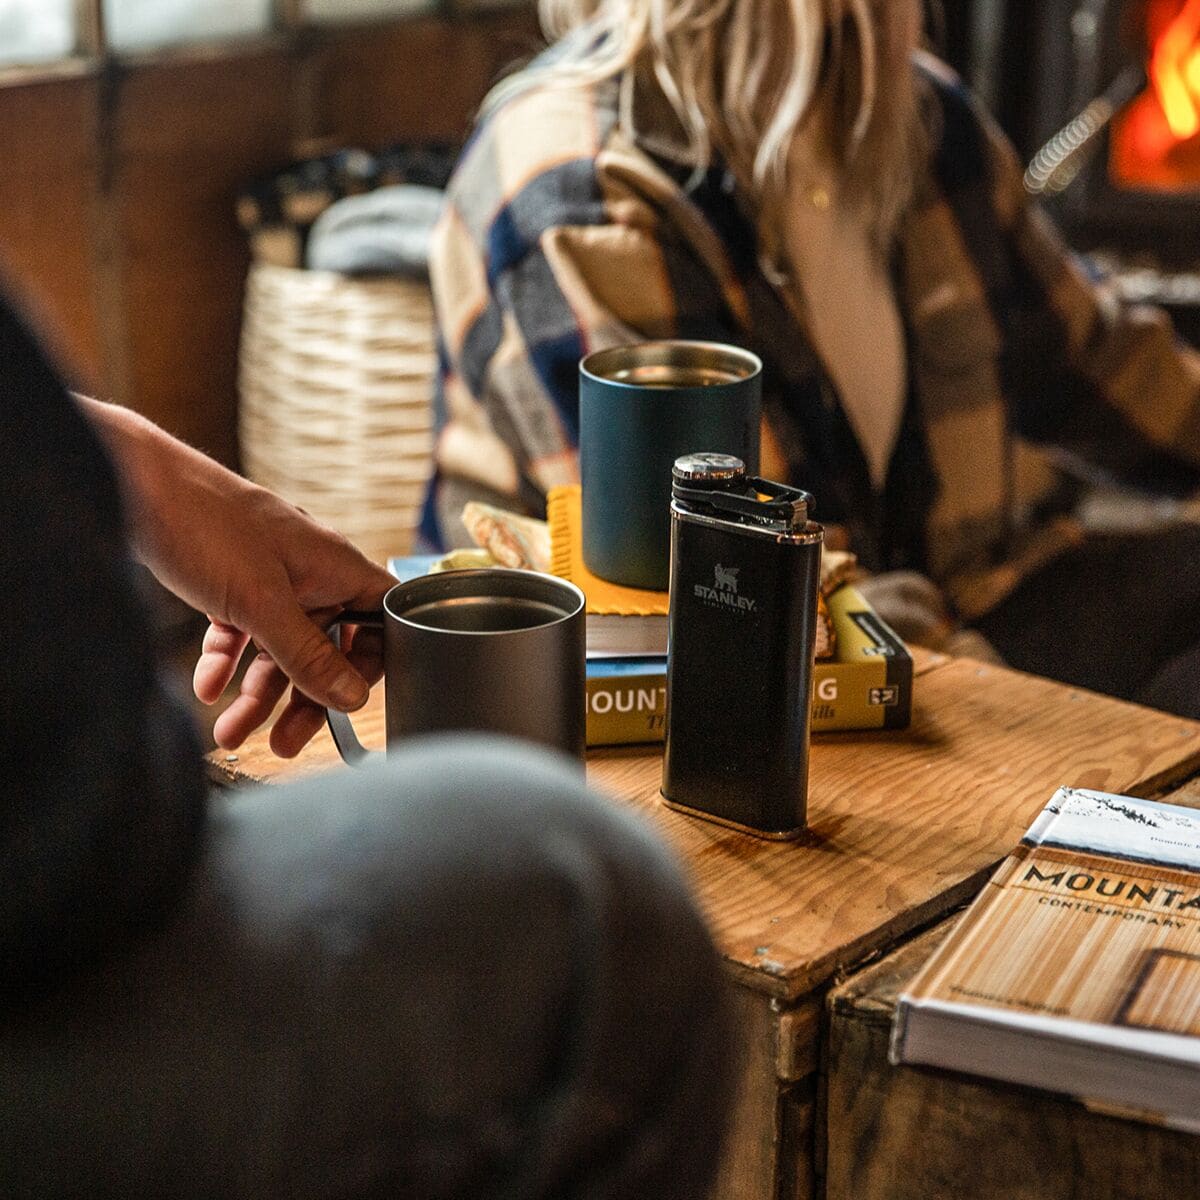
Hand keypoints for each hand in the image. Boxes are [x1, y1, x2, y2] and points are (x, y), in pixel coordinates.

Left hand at [82, 398, 394, 755]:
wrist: (133, 483)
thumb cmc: (207, 526)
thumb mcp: (262, 603)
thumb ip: (308, 654)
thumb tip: (353, 696)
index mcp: (336, 566)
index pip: (381, 621)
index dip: (373, 663)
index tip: (349, 703)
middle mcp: (311, 573)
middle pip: (327, 648)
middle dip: (304, 698)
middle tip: (285, 744)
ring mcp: (272, 578)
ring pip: (280, 648)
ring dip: (257, 693)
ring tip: (230, 733)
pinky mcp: (233, 584)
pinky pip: (243, 635)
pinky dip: (227, 663)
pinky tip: (207, 690)